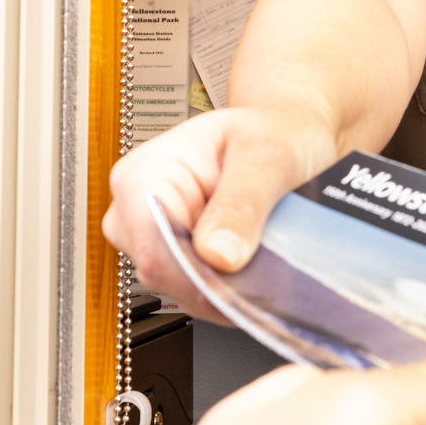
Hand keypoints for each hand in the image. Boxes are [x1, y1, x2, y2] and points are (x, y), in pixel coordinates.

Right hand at [103, 101, 338, 281]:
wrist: (287, 133)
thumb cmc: (272, 131)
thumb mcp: (267, 154)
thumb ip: (243, 201)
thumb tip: (218, 254)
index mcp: (143, 173)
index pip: (152, 246)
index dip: (194, 276)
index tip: (236, 288)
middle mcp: (137, 209)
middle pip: (162, 273)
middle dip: (214, 285)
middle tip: (267, 275)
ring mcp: (155, 238)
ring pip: (180, 290)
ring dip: (226, 290)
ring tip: (267, 265)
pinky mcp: (178, 259)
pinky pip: (197, 293)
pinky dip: (229, 292)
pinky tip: (257, 276)